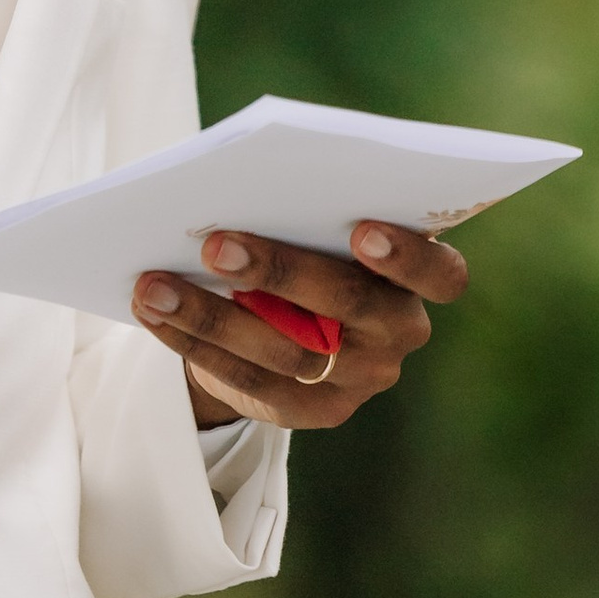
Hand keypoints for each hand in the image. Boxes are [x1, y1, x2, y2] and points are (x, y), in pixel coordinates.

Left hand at [133, 221, 468, 429]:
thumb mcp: (321, 230)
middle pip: (350, 307)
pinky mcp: (313, 411)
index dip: (409, 255)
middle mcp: (399, 332)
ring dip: (212, 315)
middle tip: (214, 243)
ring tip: (155, 285)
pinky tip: (155, 313)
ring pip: (288, 353)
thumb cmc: (310, 246)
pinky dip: (195, 343)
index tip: (362, 229)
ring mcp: (359, 379)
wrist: (288, 321)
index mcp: (416, 279)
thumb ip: (309, 215)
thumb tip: (238, 186)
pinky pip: (251, 382)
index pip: (443, 274)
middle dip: (278, 271)